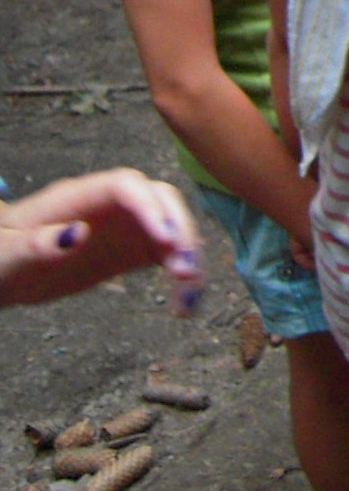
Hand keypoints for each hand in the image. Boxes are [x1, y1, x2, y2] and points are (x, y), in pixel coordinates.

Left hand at [0, 169, 202, 309]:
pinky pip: (169, 256)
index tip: (164, 240)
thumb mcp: (9, 253)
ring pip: (173, 227)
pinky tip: (184, 304)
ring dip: (188, 254)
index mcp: (80, 195)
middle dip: (179, 228)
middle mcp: (113, 205)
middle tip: (185, 265)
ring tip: (189, 287)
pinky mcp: (134, 250)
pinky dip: (183, 277)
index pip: (126, 186)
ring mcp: (128, 226)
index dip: (149, 207)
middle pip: (161, 200)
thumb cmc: (3, 257)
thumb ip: (39, 243)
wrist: (8, 270)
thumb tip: (77, 234)